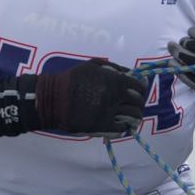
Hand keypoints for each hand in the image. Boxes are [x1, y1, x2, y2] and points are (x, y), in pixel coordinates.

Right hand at [29, 60, 145, 137]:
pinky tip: (120, 126)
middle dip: (138, 105)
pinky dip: (124, 128)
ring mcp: (109, 112)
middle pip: (138, 103)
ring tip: (131, 119)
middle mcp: (115, 96)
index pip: (139, 87)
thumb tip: (131, 73)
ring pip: (133, 117)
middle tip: (135, 107)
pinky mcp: (101, 126)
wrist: (53, 98)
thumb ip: (114, 67)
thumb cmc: (72, 79)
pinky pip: (121, 129)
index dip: (141, 91)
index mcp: (114, 80)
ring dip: (134, 118)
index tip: (138, 94)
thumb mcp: (92, 65)